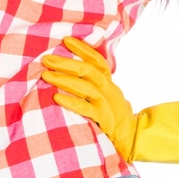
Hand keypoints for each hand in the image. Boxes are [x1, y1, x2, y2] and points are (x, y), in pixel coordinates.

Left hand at [41, 36, 136, 160]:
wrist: (132, 138)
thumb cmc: (113, 113)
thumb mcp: (107, 93)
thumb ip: (92, 82)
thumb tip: (68, 67)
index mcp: (108, 81)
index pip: (97, 60)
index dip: (82, 49)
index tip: (65, 40)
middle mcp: (109, 89)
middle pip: (87, 70)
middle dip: (66, 63)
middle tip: (46, 59)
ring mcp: (107, 104)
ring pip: (85, 87)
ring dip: (64, 80)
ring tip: (46, 75)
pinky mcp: (104, 120)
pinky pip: (87, 109)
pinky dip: (71, 102)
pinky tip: (57, 98)